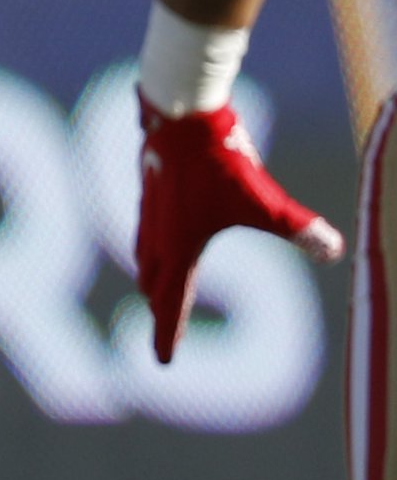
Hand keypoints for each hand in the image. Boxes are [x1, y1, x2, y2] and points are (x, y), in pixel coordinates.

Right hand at [136, 95, 342, 364]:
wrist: (182, 118)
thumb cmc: (219, 164)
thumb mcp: (267, 202)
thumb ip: (300, 227)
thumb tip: (334, 250)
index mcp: (180, 250)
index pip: (172, 305)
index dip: (169, 335)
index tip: (163, 361)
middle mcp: (158, 237)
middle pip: (154, 282)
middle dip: (160, 305)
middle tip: (163, 325)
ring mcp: (149, 212)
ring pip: (144, 255)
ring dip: (151, 275)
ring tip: (154, 284)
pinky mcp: (149, 190)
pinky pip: (145, 229)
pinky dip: (150, 244)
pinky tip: (161, 232)